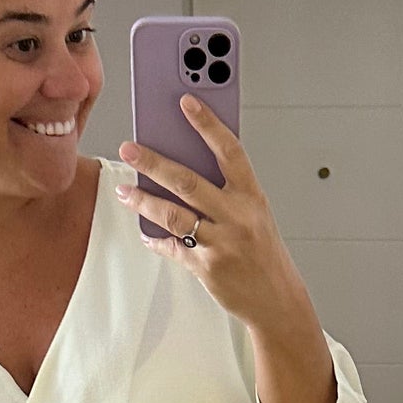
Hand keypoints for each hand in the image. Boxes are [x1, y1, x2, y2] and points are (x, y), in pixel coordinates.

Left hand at [118, 99, 319, 342]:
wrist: (278, 301)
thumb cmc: (264, 254)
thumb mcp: (255, 215)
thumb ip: (227, 193)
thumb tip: (186, 167)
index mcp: (252, 197)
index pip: (229, 151)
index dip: (207, 124)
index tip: (186, 102)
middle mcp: (238, 217)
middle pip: (188, 182)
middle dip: (153, 163)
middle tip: (130, 149)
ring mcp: (222, 243)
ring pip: (173, 215)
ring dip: (143, 201)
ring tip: (125, 191)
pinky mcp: (207, 268)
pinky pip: (173, 247)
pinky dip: (156, 239)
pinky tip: (146, 232)